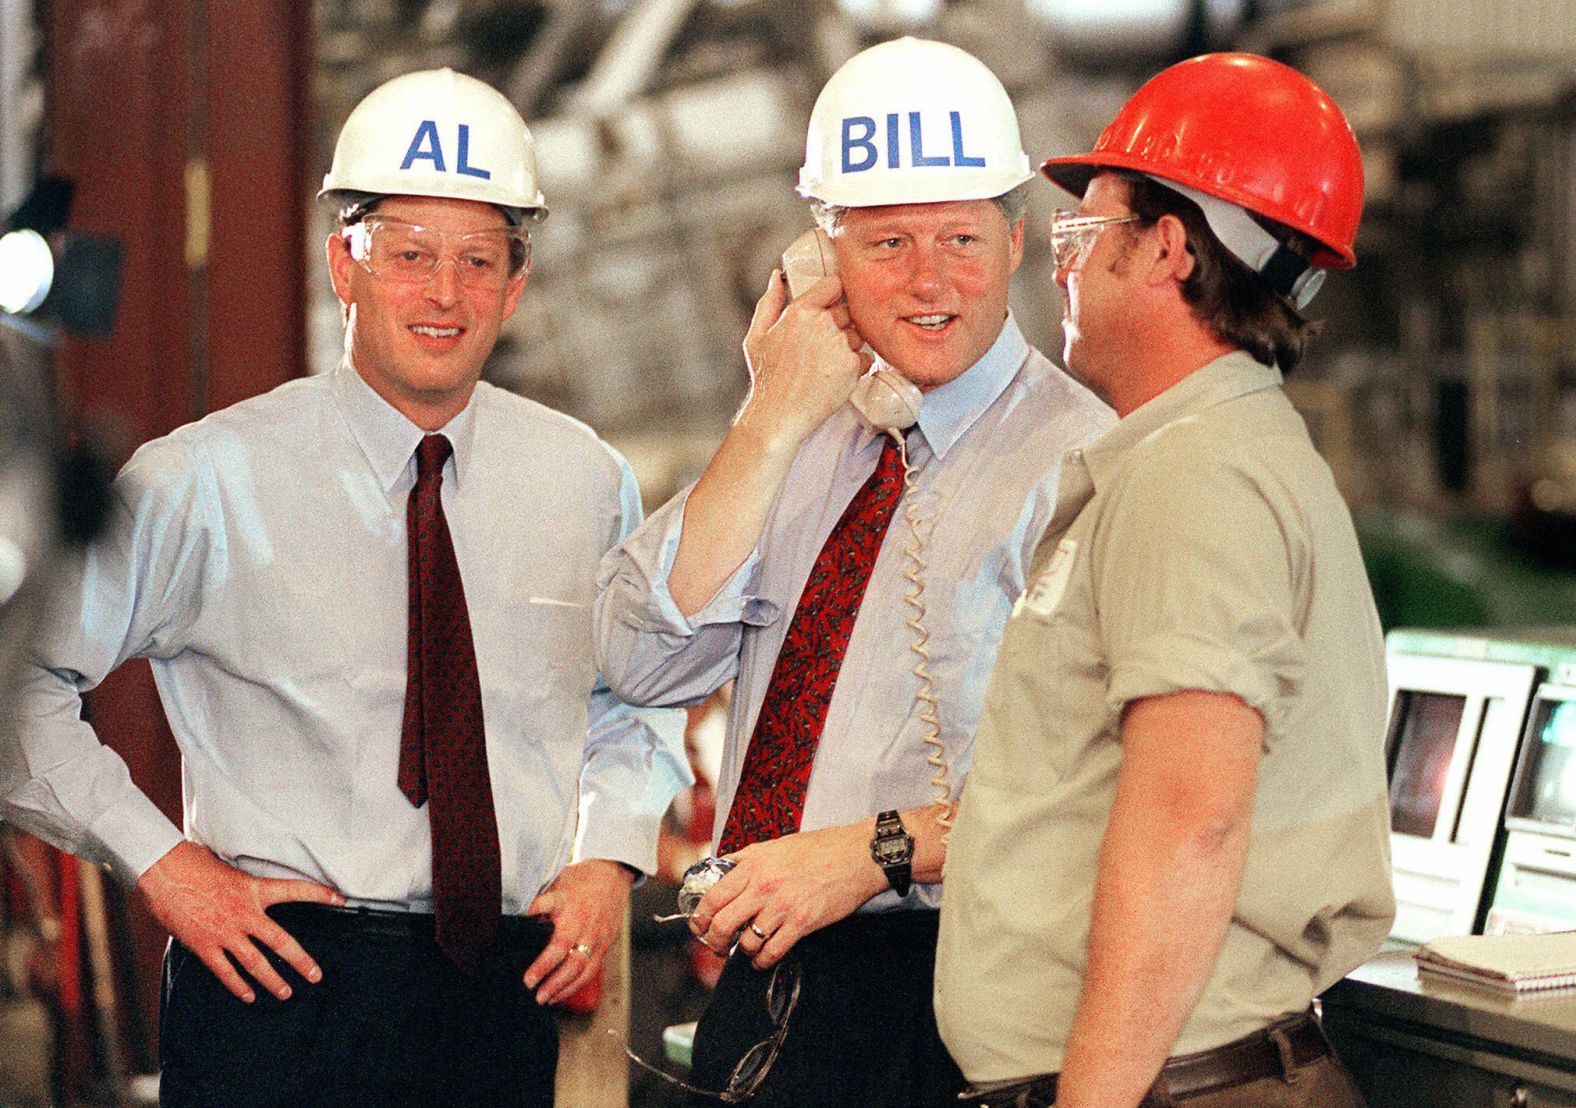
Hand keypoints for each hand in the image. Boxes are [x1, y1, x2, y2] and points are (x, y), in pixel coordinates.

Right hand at [136, 840, 344, 1003]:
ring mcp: (225, 931)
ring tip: (285, 993)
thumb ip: (243, 886)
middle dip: (300, 961)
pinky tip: (248, 996)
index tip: (340, 899)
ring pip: (255, 962)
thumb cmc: (193, 863)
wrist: (163, 870)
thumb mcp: (229, 869)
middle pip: (280, 942)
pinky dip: (237, 985)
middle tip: (315, 975)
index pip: (295, 890)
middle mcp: (244, 913)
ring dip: (271, 980)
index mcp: (254, 889)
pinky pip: (225, 971)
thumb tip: (249, 890)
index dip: (319, 894)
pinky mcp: (204, 945)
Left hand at [523, 859, 634, 1004]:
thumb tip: (516, 921)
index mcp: (570, 908)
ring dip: (563, 987)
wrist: (613, 875)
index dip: (542, 960)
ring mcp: (597, 937)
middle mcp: (584, 925)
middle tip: (532, 990)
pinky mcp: (605, 945)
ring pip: (582, 969)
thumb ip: (539, 905)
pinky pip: (591, 970)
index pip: (555, 937)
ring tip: (544, 999)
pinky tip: (560, 993)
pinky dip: (575, 985)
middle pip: (570, 958)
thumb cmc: (580, 880)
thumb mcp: (556, 885)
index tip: (527, 976)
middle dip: (550, 978)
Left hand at [688, 822, 886, 969]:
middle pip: (723, 924)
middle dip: (715, 941)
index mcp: (753, 864)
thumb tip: (723, 869)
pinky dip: (763, 960)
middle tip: (717, 945)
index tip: (699, 926)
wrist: (857, 855)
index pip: (712, 897)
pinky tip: (764, 957)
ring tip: (747, 949)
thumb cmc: (821, 848)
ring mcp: (782, 906)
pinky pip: (772, 951)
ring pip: (747, 942)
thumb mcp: (775, 845)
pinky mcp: (802, 923)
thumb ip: (747, 858)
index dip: (699, 918)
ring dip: (743, 951)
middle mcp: (763, 886)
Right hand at [737, 270, 871, 448]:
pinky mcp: (852, 367)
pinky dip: (855, 367)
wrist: (778, 415)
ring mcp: (840, 345)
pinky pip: (864, 358)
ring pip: (858, 335)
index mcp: (800, 312)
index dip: (833, 295)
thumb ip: (769, 303)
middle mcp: (823, 324)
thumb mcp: (757, 336)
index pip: (834, 285)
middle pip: (848, 311)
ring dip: (848, 346)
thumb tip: (776, 276)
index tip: (831, 307)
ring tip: (826, 364)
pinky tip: (834, 376)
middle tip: (823, 346)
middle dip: (840, 325)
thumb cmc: (766, 378)